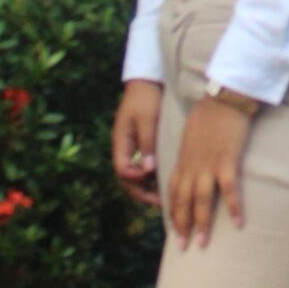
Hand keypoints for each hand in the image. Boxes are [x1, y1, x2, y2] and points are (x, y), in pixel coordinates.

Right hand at [112, 82, 163, 211]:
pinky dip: (151, 180)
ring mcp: (131, 151)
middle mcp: (123, 150)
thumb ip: (147, 144)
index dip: (136, 179)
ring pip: (134, 178)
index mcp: (121, 144)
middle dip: (142, 193)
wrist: (146, 84)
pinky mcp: (140, 149)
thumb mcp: (147, 120)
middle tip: (162, 202)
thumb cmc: (146, 99)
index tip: (152, 178)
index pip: (123, 171)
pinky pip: (142, 170)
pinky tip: (167, 184)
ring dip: (147, 189)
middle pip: (127, 180)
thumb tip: (148, 170)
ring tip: (166, 198)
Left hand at [167, 96, 253, 248]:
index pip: (173, 192)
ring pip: (200, 199)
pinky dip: (232, 206)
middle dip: (182, 225)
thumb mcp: (191, 135)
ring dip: (201, 223)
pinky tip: (238, 222)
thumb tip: (191, 166)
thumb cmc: (209, 113)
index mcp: (183, 160)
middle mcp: (192, 165)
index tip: (174, 231)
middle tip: (183, 247)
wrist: (223, 97)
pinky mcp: (227, 160)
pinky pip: (228, 188)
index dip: (173, 213)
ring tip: (202, 243)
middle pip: (183, 201)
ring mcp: (208, 164)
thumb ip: (190, 153)